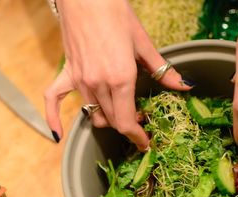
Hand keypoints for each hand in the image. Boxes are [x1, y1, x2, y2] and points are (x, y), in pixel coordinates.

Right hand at [44, 0, 192, 149]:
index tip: (144, 142)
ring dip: (108, 119)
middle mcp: (98, 84)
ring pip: (93, 113)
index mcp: (120, 78)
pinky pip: (54, 100)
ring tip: (121, 112)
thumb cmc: (115, 14)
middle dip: (128, 126)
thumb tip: (183, 86)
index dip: (136, 137)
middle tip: (141, 120)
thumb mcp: (143, 42)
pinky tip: (57, 134)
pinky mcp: (67, 72)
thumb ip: (162, 69)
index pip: (126, 122)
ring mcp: (80, 80)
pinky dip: (54, 118)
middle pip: (111, 120)